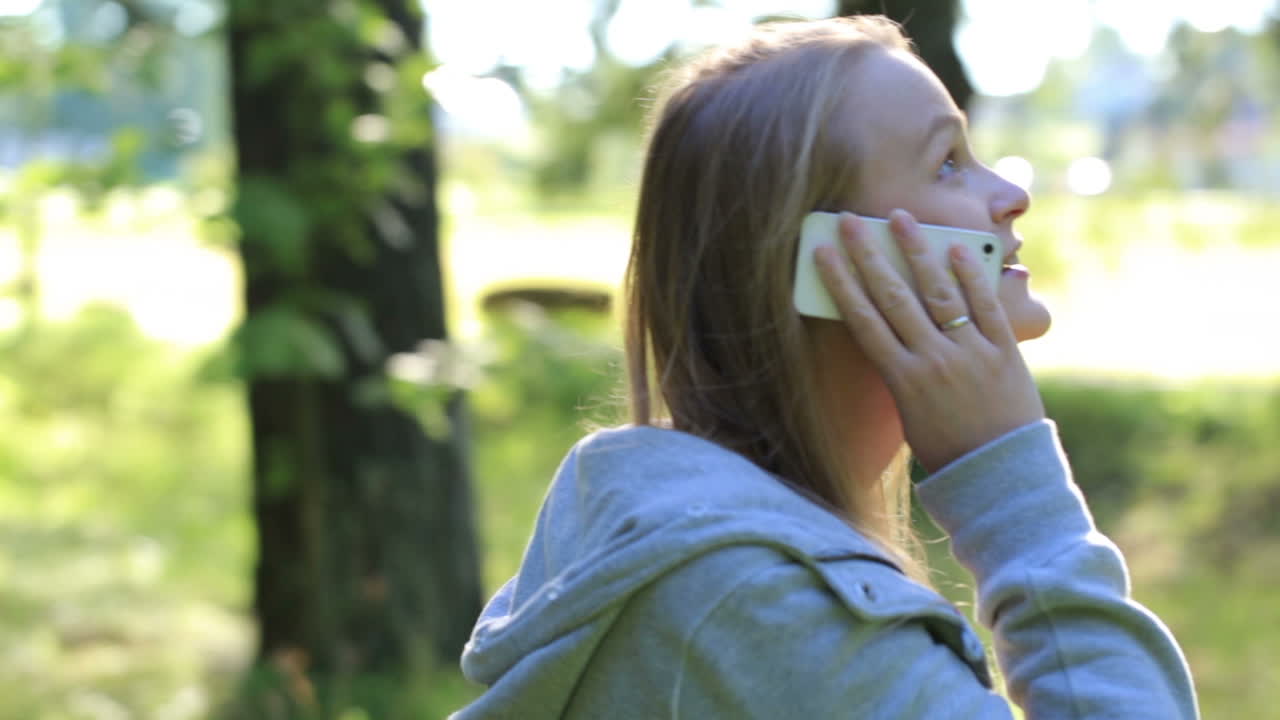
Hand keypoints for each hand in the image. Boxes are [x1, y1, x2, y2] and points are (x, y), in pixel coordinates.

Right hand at [814, 210, 1044, 472]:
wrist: (1001, 475)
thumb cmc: (948, 448)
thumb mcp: (910, 412)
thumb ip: (902, 368)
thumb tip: (892, 322)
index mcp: (902, 379)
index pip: (862, 319)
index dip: (840, 281)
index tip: (823, 251)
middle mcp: (932, 360)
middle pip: (894, 296)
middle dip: (869, 254)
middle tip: (852, 221)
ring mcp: (969, 353)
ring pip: (939, 292)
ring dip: (918, 251)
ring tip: (902, 218)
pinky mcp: (1004, 352)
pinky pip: (984, 306)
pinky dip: (970, 275)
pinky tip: (957, 248)